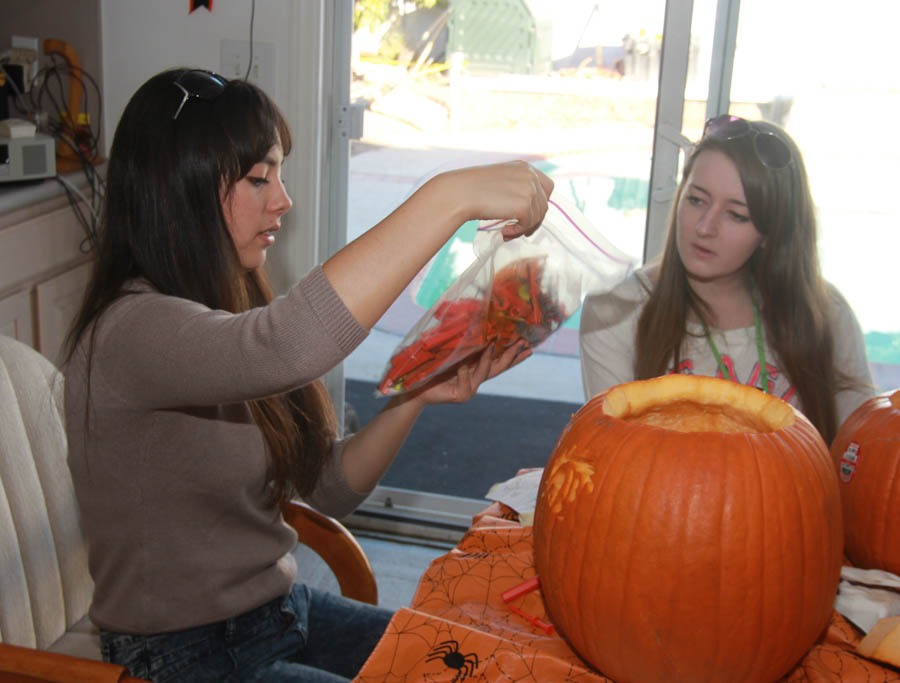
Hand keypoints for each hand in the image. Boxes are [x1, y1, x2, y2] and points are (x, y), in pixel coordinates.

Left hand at [407, 341, 532, 406]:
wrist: (415, 388)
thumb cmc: (430, 368)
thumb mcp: (449, 353)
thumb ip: (461, 343)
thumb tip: (472, 320)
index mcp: (475, 369)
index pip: (499, 361)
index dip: (514, 355)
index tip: (529, 346)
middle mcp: (475, 380)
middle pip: (499, 367)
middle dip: (511, 355)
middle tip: (523, 343)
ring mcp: (469, 389)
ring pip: (483, 373)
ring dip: (488, 359)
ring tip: (492, 344)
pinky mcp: (460, 396)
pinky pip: (465, 380)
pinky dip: (463, 371)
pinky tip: (461, 365)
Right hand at [441, 161, 553, 239]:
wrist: (459, 193)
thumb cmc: (472, 189)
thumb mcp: (500, 181)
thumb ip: (516, 189)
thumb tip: (529, 209)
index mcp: (525, 167)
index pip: (547, 187)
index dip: (540, 203)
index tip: (530, 215)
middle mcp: (531, 175)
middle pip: (544, 204)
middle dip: (534, 220)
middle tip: (520, 230)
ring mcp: (529, 190)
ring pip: (538, 217)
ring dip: (523, 228)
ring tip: (506, 232)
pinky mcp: (524, 205)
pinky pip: (528, 225)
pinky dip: (517, 232)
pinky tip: (503, 232)